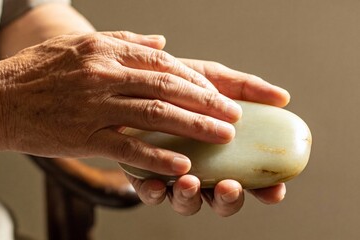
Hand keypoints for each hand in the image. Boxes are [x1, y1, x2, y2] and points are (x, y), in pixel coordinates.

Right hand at [0, 31, 241, 175]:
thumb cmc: (38, 72)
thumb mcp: (78, 44)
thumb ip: (123, 40)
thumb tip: (161, 42)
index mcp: (105, 50)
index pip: (162, 62)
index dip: (195, 78)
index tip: (218, 92)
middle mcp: (104, 75)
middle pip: (167, 87)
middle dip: (206, 101)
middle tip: (234, 115)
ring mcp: (95, 107)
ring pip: (155, 116)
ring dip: (193, 126)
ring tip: (223, 136)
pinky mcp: (84, 137)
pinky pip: (128, 148)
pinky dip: (157, 157)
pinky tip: (182, 165)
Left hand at [127, 58, 289, 215]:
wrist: (135, 80)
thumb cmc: (180, 84)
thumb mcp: (212, 79)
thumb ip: (245, 89)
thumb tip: (282, 97)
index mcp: (224, 154)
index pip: (252, 179)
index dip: (266, 190)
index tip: (275, 190)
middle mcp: (202, 170)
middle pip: (221, 199)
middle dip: (228, 199)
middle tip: (230, 186)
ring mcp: (173, 176)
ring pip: (187, 203)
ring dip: (191, 198)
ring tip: (189, 181)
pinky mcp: (144, 176)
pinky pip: (151, 193)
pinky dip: (154, 192)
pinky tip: (156, 183)